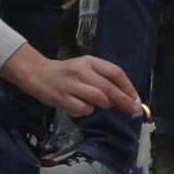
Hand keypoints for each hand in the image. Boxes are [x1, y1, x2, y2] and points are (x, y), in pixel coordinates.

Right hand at [0, 44, 139, 117]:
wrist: (37, 73)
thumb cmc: (67, 73)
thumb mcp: (86, 68)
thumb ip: (103, 79)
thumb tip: (126, 97)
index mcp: (90, 61)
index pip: (115, 73)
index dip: (128, 87)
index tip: (136, 99)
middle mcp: (82, 71)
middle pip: (109, 88)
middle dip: (125, 101)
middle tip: (134, 111)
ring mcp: (71, 85)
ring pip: (98, 99)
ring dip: (104, 105)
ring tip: (101, 104)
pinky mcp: (61, 98)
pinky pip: (83, 109)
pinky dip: (87, 110)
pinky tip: (81, 106)